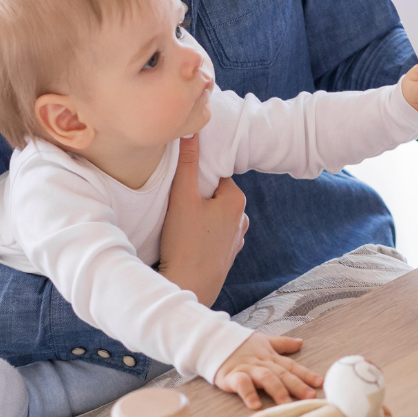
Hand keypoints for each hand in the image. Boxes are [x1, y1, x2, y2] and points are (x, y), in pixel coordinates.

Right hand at [158, 134, 249, 306]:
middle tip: (175, 206)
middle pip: (214, 194)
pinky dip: (201, 233)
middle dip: (196, 196)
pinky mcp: (226, 256)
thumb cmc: (184, 243)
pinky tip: (186, 240)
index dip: (195, 177)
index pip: (215, 174)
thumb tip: (193, 128)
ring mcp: (235, 239)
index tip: (180, 186)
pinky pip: (212, 234)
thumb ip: (187, 162)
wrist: (188, 288)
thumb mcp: (182, 197)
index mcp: (236, 200)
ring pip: (213, 215)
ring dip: (198, 215)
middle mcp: (242, 218)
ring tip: (179, 225)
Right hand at [214, 332, 323, 408]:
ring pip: (265, 378)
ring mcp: (247, 368)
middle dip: (297, 386)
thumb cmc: (241, 345)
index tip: (320, 383)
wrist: (214, 340)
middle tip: (310, 398)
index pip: (291, 366)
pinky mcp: (232, 375)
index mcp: (270, 357)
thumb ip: (282, 344)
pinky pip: (241, 384)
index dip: (306, 374)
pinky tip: (255, 406)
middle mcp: (262, 362)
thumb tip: (301, 342)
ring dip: (277, 391)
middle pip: (282, 374)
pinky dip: (249, 393)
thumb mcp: (263, 341)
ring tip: (287, 404)